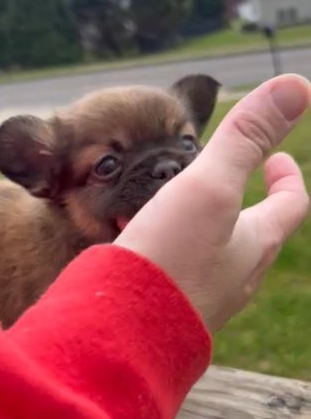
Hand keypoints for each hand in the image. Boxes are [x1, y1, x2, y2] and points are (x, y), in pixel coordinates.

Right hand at [116, 75, 309, 331]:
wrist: (124, 332)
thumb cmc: (170, 258)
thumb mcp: (209, 186)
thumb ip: (246, 138)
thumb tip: (298, 86)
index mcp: (256, 245)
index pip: (291, 204)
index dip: (288, 177)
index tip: (277, 159)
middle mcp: (239, 277)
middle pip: (260, 232)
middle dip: (253, 201)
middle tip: (237, 180)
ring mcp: (208, 299)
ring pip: (222, 255)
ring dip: (215, 226)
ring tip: (189, 206)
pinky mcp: (176, 311)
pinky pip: (187, 274)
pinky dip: (181, 250)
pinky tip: (152, 244)